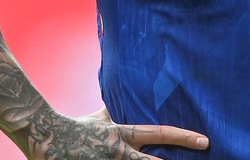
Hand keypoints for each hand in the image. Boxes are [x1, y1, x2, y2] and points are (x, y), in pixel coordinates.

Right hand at [25, 106, 208, 159]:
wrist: (44, 132)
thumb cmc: (75, 125)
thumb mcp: (99, 118)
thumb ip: (115, 113)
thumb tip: (126, 96)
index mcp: (122, 135)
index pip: (159, 134)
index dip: (183, 137)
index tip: (205, 141)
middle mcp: (118, 153)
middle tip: (202, 159)